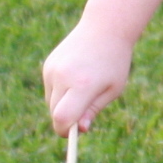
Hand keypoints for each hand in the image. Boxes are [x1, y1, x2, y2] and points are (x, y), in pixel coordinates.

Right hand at [41, 21, 133, 137]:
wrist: (104, 28)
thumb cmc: (114, 61)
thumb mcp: (112, 89)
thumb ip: (94, 110)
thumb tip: (80, 130)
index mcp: (83, 85)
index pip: (63, 118)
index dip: (65, 131)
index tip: (73, 134)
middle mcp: (64, 77)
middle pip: (55, 113)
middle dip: (66, 120)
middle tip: (83, 115)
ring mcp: (52, 70)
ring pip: (51, 102)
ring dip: (63, 105)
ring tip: (84, 89)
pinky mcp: (48, 65)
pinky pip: (50, 89)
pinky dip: (60, 92)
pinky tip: (76, 77)